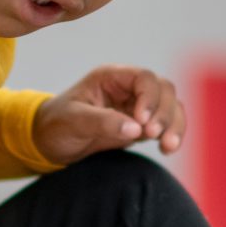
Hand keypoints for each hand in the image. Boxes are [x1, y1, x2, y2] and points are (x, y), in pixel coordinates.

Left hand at [34, 65, 185, 163]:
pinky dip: (173, 134)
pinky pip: (167, 124)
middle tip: (153, 136)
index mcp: (111, 77)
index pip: (144, 78)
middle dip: (165, 113)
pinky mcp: (142, 125)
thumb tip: (136, 129)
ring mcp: (137, 106)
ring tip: (167, 147)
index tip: (142, 122)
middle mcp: (128, 88)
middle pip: (164, 90)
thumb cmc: (57, 125)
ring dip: (174, 125)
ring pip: (171, 106)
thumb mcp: (74, 121)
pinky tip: (167, 148)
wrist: (50, 143)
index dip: (150, 98)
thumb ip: (103, 122)